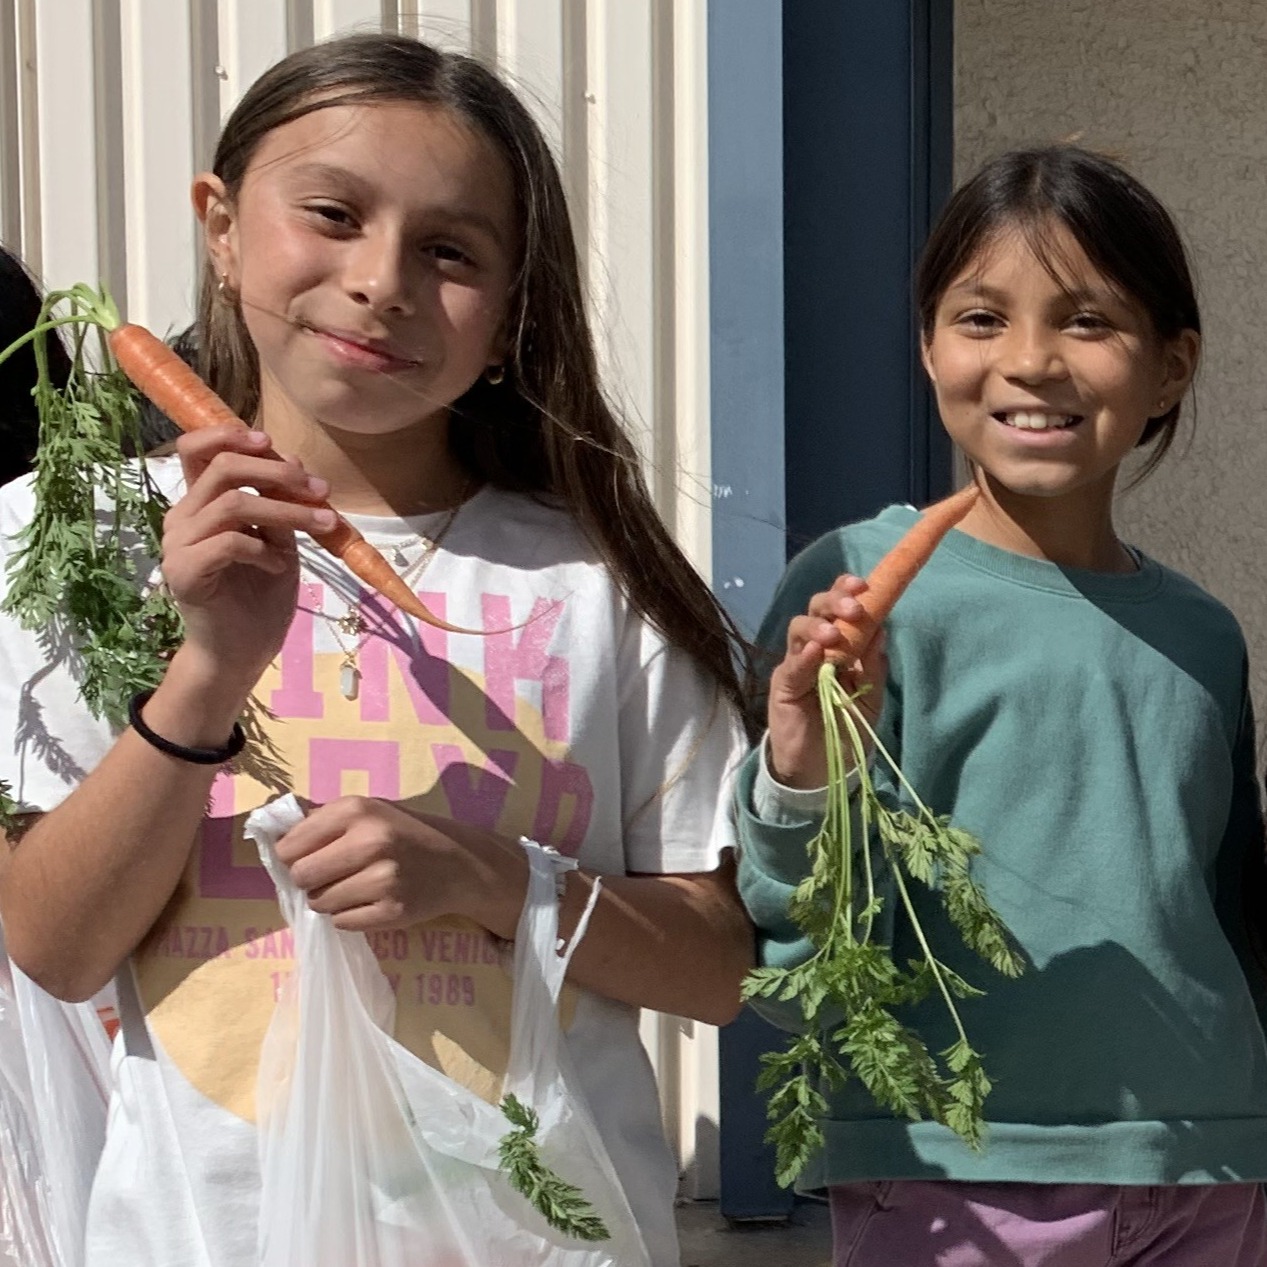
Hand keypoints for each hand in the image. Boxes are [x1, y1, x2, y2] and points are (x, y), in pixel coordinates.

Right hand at [161, 426, 333, 689]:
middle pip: (221, 468)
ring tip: (321, 524)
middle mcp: (181, 519)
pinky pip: (229, 543)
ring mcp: (177, 546)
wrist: (242, 652)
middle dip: (276, 470)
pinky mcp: (185, 574)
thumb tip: (294, 466)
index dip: (229, 435)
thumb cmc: (259, 597)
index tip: (271, 442)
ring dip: (287, 510)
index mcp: (199, 505)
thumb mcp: (279, 542)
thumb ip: (278, 505)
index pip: (196, 450)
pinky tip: (280, 568)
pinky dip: (264, 550)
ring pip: (233, 504)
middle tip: (317, 487)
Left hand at [275, 797, 500, 931]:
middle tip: (331, 876)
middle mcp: (371, 841)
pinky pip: (342, 923)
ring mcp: (384, 879)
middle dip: (309, 880)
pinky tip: (370, 901)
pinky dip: (349, 916)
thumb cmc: (404, 833)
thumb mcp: (369, 810)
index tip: (308, 857)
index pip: (290, 845)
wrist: (459, 862)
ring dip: (329, 900)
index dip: (292, 856)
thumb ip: (324, 820)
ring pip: (320, 904)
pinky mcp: (392, 911)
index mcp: (357, 810)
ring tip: (355, 887)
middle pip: (301, 876)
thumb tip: (273, 836)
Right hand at [766, 574, 887, 789]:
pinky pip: (791, 665)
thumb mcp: (869, 696)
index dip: (846, 591)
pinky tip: (817, 652)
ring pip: (798, 629)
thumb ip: (874, 665)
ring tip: (834, 636)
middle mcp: (813, 648)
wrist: (822, 770)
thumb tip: (881, 628)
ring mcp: (795, 665)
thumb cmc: (845, 729)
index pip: (837, 608)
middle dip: (834, 601)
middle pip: (815, 609)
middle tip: (854, 607)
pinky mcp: (783, 686)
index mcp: (837, 644)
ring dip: (817, 627)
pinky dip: (804, 656)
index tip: (866, 585)